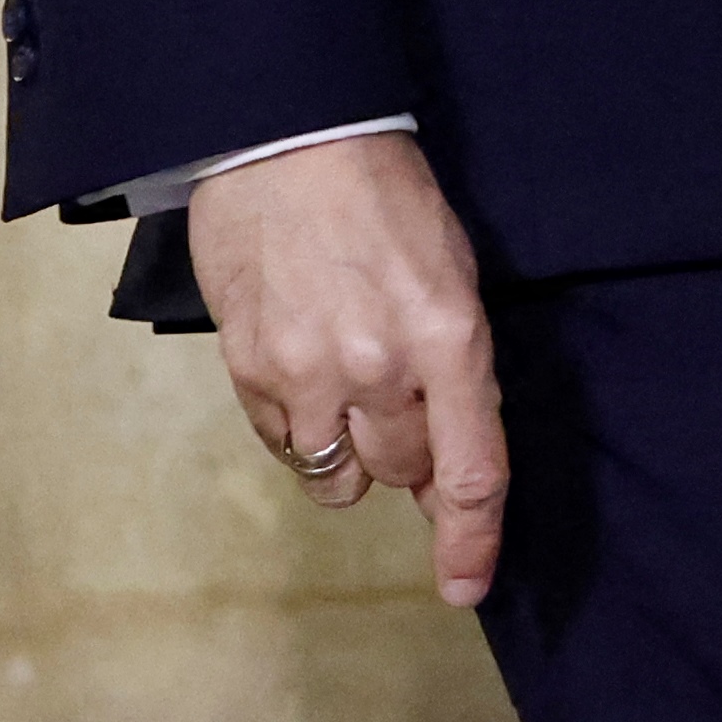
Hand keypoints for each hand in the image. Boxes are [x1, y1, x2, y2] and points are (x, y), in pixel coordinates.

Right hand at [187, 132, 508, 609]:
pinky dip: (300, 432)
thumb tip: (448, 454)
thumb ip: (458, 363)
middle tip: (404, 407)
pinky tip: (303, 376)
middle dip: (413, 458)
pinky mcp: (249, 368)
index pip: (471, 470)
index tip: (466, 586)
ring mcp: (306, 372)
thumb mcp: (451, 267)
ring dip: (352, 454)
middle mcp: (379, 366)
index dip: (472, 541)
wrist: (282, 136)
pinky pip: (282, 444)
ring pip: (338, 475)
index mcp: (448, 335)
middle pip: (404, 472)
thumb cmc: (383, 193)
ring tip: (347, 393)